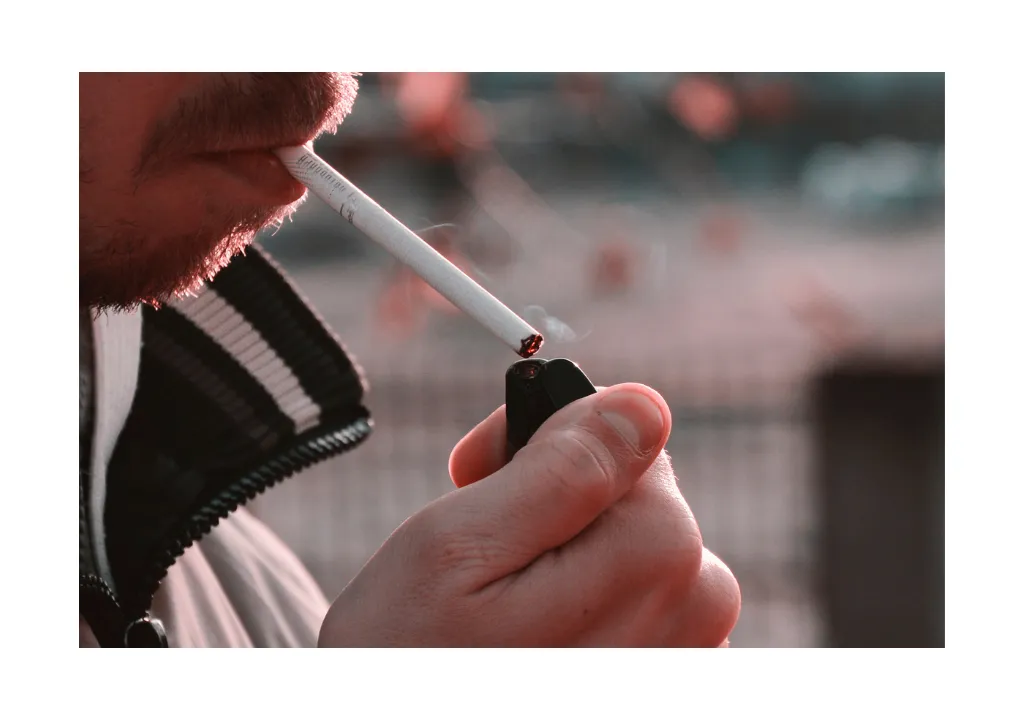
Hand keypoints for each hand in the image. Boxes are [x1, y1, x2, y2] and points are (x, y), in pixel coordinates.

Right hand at [319, 383, 739, 645]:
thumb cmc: (411, 661)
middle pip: (635, 496)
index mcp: (656, 553)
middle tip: (479, 548)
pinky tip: (532, 640)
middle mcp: (698, 607)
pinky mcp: (667, 682)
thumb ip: (563, 467)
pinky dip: (586, 606)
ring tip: (501, 605)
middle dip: (557, 503)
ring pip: (634, 550)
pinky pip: (640, 606)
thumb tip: (642, 405)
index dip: (546, 445)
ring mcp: (688, 655)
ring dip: (569, 559)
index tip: (478, 477)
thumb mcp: (460, 546)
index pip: (628, 435)